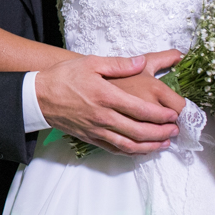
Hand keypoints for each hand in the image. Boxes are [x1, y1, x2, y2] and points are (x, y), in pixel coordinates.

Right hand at [37, 51, 183, 155]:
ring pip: (129, 144)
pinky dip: (132, 152)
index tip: (174, 115)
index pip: (141, 110)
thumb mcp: (90, 62)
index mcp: (106, 96)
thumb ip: (118, 64)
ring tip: (165, 143)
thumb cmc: (64, 77)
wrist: (39, 96)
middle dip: (161, 133)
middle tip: (175, 130)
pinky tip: (142, 150)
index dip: (161, 115)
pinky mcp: (90, 138)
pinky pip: (115, 149)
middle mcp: (103, 116)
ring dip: (150, 146)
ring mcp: (97, 130)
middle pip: (139, 131)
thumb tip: (140, 61)